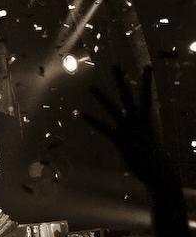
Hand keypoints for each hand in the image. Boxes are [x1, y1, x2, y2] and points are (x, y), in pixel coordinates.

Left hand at [81, 66, 160, 184]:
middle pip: (127, 95)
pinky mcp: (120, 139)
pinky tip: (79, 113)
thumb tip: (139, 127)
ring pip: (113, 108)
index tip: (147, 66)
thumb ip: (143, 129)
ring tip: (90, 86)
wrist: (159, 170)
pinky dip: (91, 120)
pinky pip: (103, 128)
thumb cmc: (155, 157)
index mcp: (147, 118)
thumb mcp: (151, 138)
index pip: (147, 95)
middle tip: (114, 66)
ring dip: (101, 97)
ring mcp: (128, 128)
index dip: (147, 80)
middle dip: (121, 80)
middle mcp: (137, 120)